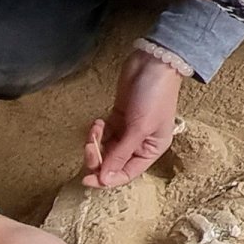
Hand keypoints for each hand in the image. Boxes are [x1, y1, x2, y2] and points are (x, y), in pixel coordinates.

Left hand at [83, 49, 183, 188]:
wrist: (153, 64)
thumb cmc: (155, 96)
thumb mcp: (139, 128)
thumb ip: (120, 154)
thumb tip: (105, 179)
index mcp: (151, 150)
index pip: (126, 173)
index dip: (107, 179)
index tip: (88, 179)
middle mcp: (140, 143)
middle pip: (112, 162)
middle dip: (98, 157)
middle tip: (90, 146)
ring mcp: (127, 130)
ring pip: (104, 148)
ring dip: (95, 142)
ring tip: (96, 128)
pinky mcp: (117, 117)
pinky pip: (102, 133)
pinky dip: (97, 131)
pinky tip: (98, 122)